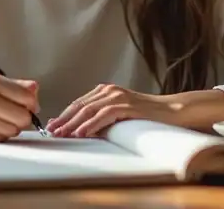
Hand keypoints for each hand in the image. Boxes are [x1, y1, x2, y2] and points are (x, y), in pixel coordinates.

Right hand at [0, 72, 39, 141]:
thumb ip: (16, 85)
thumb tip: (36, 91)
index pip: (26, 95)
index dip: (33, 104)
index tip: (30, 106)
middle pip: (22, 116)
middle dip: (24, 119)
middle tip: (16, 116)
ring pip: (12, 130)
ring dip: (12, 128)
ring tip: (1, 121)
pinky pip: (0, 139)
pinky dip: (0, 135)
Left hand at [46, 83, 173, 137]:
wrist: (172, 111)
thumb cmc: (146, 117)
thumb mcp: (119, 116)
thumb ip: (101, 119)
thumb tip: (79, 130)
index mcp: (105, 91)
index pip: (78, 103)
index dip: (63, 115)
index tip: (51, 126)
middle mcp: (109, 90)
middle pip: (80, 105)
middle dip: (64, 119)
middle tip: (51, 131)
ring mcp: (118, 96)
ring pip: (89, 109)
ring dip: (73, 123)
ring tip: (62, 134)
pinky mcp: (127, 105)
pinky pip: (104, 114)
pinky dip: (91, 124)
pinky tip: (82, 133)